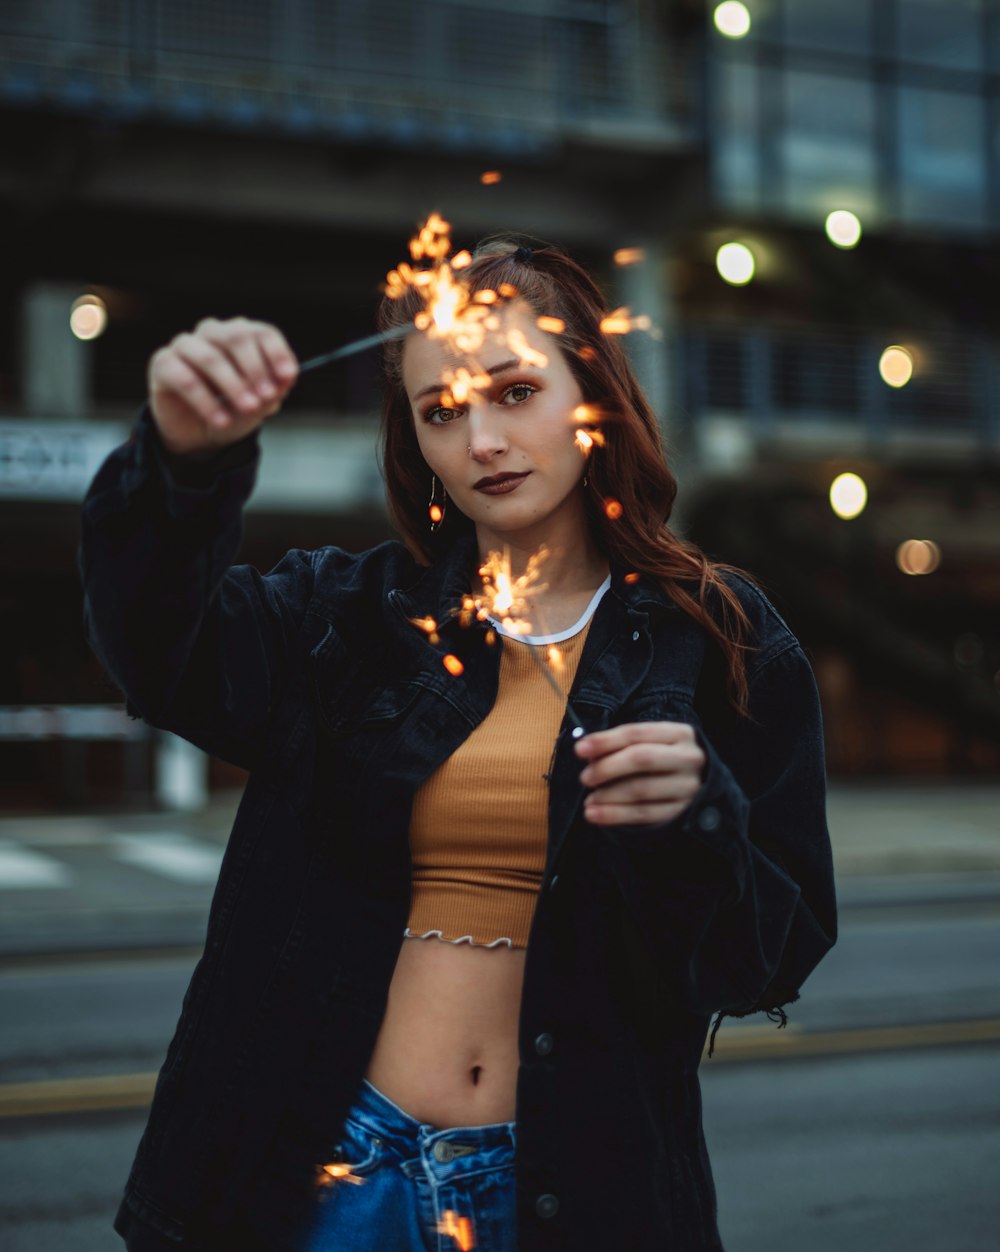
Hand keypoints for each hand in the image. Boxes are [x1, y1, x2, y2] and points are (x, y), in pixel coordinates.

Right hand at [148, 317, 298, 455]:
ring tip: (248, 409)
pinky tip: (221, 420)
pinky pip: (185, 379)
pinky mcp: (163, 364)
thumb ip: (274, 389)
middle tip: (267, 397)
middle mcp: (211, 333)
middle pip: (235, 337)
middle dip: (255, 369)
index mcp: (239, 335)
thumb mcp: (260, 404)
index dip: (276, 353)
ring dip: (233, 385)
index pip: (261, 332)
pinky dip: (206, 403)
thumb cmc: (232, 410)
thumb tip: (287, 377)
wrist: (201, 437)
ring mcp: (185, 346)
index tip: (287, 377)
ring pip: (210, 358)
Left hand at [575, 721, 706, 826]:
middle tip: (585, 778)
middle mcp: (688, 758)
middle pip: (641, 759)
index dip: (605, 741)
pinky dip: (616, 815)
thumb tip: (586, 751)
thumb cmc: (666, 758)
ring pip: (641, 790)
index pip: (637, 734)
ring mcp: (688, 787)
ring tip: (588, 800)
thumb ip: (621, 744)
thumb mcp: (652, 742)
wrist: (703, 783)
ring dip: (608, 795)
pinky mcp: (682, 811)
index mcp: (679, 734)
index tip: (580, 750)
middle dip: (607, 768)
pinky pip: (645, 814)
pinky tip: (596, 815)